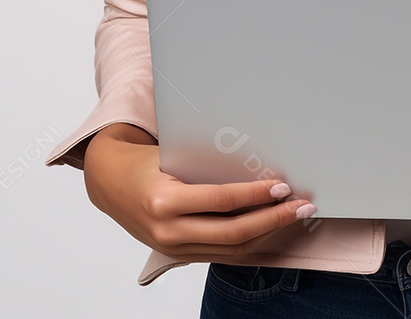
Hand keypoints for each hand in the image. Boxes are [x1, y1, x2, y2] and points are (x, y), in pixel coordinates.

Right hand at [82, 123, 316, 262]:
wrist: (109, 182)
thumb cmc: (144, 161)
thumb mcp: (172, 155)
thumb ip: (207, 165)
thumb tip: (255, 161)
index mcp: (165, 201)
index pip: (222, 201)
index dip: (255, 194)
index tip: (282, 185)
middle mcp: (167, 230)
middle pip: (232, 232)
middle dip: (273, 219)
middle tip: (302, 206)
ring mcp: (172, 248)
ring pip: (230, 248)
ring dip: (267, 233)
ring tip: (293, 216)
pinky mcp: (178, 255)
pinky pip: (221, 253)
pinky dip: (249, 243)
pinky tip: (269, 230)